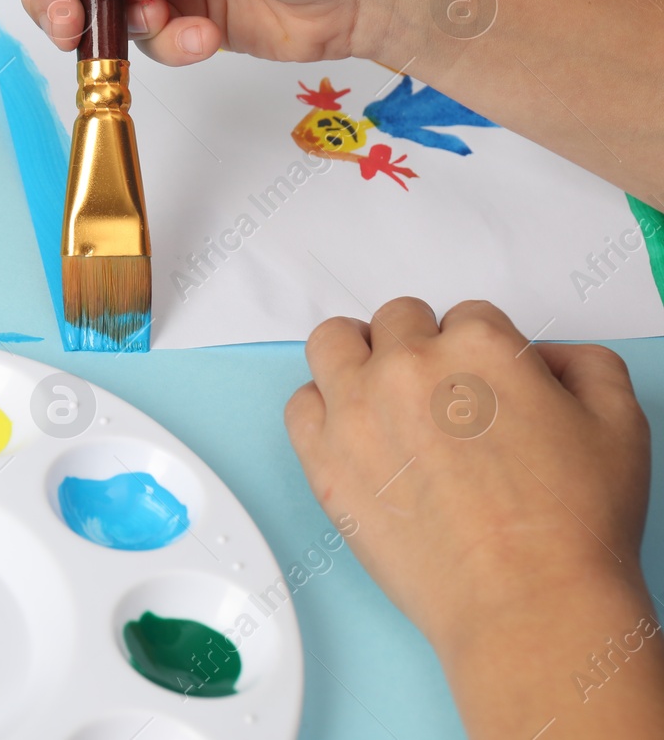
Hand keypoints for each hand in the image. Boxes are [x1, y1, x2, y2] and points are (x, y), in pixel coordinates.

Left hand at [287, 298, 661, 734]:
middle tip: (435, 392)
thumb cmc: (571, 525)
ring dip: (357, 357)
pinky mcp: (323, 458)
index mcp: (478, 345)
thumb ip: (583, 366)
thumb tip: (544, 358)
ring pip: (333, 343)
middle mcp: (409, 366)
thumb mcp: (618, 422)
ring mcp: (357, 410)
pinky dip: (321, 409)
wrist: (527, 600)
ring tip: (380, 392)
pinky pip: (299, 404)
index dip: (479, 351)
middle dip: (420, 348)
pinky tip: (352, 431)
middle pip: (397, 322)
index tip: (481, 384)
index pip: (465, 316)